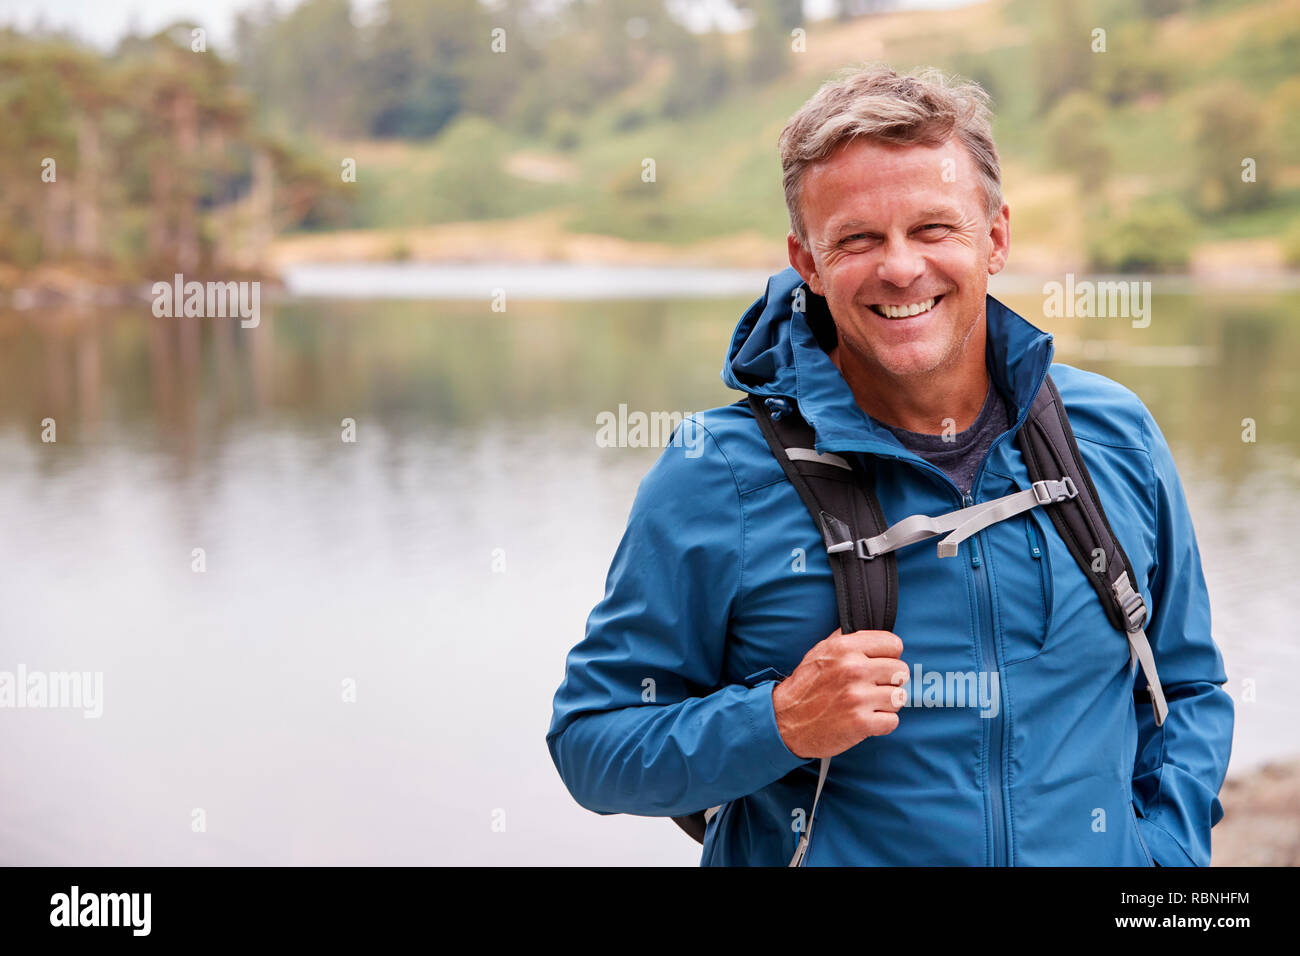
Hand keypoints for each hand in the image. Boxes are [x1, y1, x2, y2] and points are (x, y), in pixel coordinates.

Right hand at [772, 628, 907, 758]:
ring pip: (899, 697)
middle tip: (872, 687)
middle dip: (889, 681)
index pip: (894, 644)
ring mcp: (858, 697)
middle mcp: (853, 669)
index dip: (888, 655)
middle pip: (901, 671)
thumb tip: (870, 631)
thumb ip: (846, 639)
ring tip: (868, 704)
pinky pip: (892, 721)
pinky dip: (881, 723)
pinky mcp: (861, 723)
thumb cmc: (804, 686)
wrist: (784, 721)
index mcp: (844, 648)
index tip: (879, 665)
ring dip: (886, 704)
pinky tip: (866, 720)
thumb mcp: (820, 651)